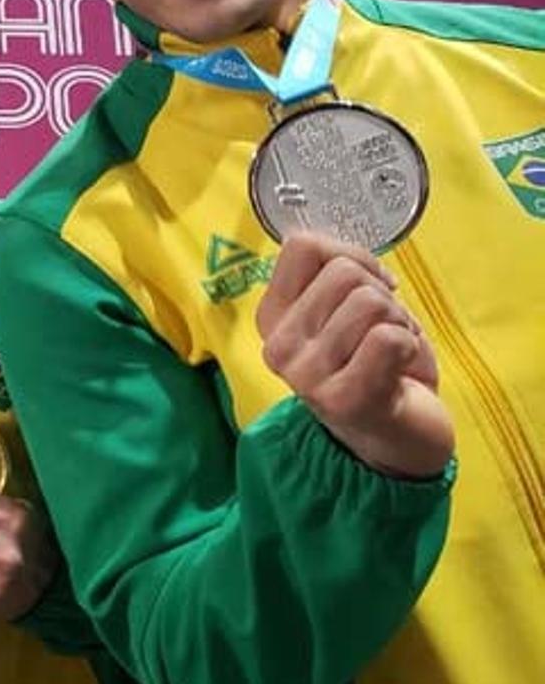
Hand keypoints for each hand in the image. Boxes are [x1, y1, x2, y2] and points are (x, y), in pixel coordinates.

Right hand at [256, 232, 450, 477]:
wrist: (395, 437)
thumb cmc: (375, 365)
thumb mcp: (342, 312)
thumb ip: (332, 275)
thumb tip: (337, 247)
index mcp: (273, 317)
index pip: (303, 246)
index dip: (350, 254)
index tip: (367, 284)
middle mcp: (280, 345)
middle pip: (345, 272)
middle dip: (382, 294)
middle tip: (383, 330)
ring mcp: (307, 375)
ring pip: (371, 303)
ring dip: (399, 323)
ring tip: (391, 353)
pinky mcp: (344, 399)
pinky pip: (390, 338)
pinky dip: (410, 348)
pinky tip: (400, 371)